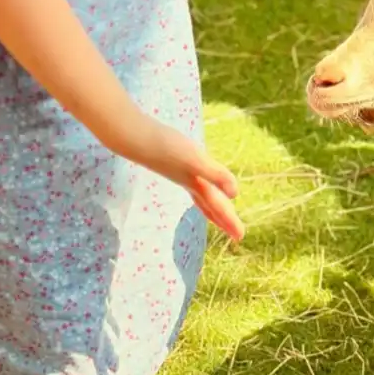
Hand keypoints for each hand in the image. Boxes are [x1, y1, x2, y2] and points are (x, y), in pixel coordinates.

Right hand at [126, 120, 245, 241]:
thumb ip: (215, 176)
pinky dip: (200, 184)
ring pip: (200, 195)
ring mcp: (179, 173)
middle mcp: (188, 182)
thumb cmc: (164, 147)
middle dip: (223, 219)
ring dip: (211, 206)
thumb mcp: (195, 160)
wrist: (133, 136)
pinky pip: (192, 179)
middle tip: (236, 234)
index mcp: (196, 184)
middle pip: (209, 206)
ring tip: (219, 213)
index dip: (230, 221)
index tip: (240, 237)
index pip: (217, 206)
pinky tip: (197, 180)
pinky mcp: (173, 161)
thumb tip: (235, 194)